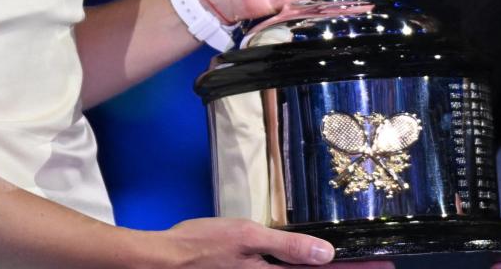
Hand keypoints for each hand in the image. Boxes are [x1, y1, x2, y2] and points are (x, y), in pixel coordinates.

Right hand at [156, 217, 336, 266]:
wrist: (163, 260)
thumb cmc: (204, 244)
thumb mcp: (248, 237)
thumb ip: (288, 246)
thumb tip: (327, 254)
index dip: (321, 264)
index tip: (336, 256)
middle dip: (305, 263)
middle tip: (318, 251)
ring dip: (287, 261)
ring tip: (298, 253)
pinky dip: (270, 264)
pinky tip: (270, 255)